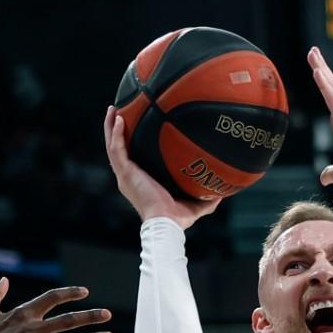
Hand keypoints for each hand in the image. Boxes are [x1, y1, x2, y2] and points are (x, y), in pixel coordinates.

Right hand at [102, 106, 219, 228]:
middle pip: (118, 148)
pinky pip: (117, 149)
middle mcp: (129, 176)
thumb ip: (207, 198)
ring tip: (113, 108)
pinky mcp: (126, 173)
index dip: (131, 144)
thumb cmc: (178, 219)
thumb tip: (222, 192)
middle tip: (119, 111)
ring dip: (110, 127)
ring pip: (113, 145)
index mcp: (140, 181)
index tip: (135, 128)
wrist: (167, 223)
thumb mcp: (196, 205)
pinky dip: (115, 134)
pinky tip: (118, 119)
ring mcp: (125, 174)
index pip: (132, 159)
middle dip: (116, 130)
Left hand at [307, 48, 332, 195]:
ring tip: (312, 53)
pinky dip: (324, 84)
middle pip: (332, 87)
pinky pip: (332, 98)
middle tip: (313, 50)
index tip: (317, 67)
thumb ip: (331, 171)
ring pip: (332, 88)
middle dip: (322, 67)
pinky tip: (317, 72)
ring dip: (322, 69)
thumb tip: (325, 177)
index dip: (325, 81)